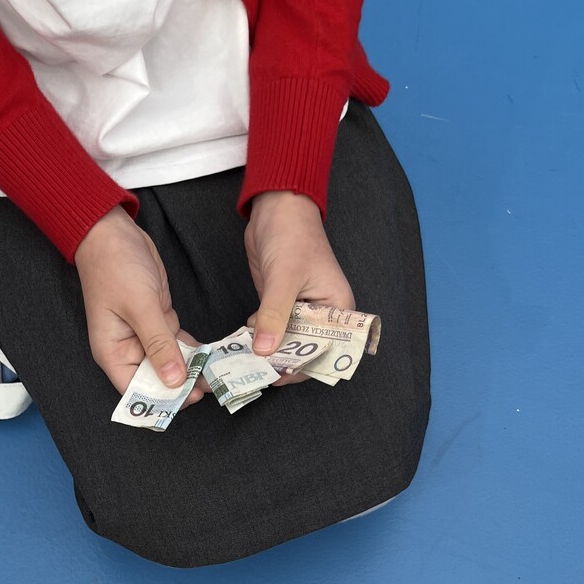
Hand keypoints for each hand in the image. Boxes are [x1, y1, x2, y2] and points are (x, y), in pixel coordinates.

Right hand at [75, 207, 202, 403]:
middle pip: (156, 379)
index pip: (136, 390)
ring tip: (219, 377)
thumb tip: (173, 381)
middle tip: (213, 389)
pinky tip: (213, 357)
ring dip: (192, 370)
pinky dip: (193, 350)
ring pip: (171, 362)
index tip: (189, 402)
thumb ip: (159, 344)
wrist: (112, 232)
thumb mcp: (140, 306)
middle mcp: (128, 349)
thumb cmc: (115, 267)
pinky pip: (177, 343)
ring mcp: (144, 335)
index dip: (161, 400)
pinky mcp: (158, 320)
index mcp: (113, 352)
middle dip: (182, 387)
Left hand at [244, 191, 354, 380]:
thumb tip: (265, 351)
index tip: (278, 375)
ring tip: (246, 360)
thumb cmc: (293, 236)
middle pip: (305, 352)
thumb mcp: (284, 278)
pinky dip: (260, 338)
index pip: (327, 351)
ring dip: (268, 352)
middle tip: (256, 372)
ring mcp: (301, 313)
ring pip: (286, 344)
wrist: (277, 208)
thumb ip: (275, 316)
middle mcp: (324, 316)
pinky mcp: (281, 308)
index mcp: (339, 311)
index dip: (305, 367)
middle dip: (282, 362)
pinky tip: (244, 341)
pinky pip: (273, 331)